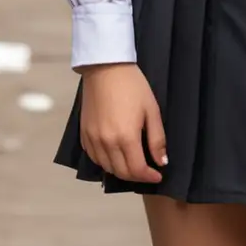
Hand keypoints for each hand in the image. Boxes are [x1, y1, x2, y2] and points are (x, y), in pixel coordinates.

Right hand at [79, 63, 167, 182]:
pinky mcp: (84, 133)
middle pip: (121, 172)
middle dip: (136, 177)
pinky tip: (114, 155)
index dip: (149, 177)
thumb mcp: (152, 111)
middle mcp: (107, 142)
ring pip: (106, 167)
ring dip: (120, 171)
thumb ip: (157, 139)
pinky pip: (94, 157)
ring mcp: (93, 139)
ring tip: (132, 164)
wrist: (105, 68)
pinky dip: (105, 162)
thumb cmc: (133, 86)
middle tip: (147, 172)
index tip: (158, 176)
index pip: (137, 170)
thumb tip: (162, 162)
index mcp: (126, 137)